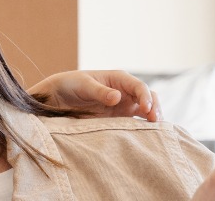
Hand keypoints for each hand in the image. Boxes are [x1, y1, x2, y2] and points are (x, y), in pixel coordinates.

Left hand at [27, 70, 159, 121]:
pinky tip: (147, 135)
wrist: (58, 97)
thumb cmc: (71, 85)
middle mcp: (125, 91)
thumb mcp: (83, 85)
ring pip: (146, 110)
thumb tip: (117, 97)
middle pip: (148, 98)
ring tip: (156, 130)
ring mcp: (124, 105)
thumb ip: (100, 92)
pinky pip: (136, 122)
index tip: (146, 109)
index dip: (145, 97)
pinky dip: (143, 127)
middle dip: (155, 108)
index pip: (139, 86)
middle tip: (155, 122)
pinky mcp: (120, 118)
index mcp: (119, 78)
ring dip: (153, 118)